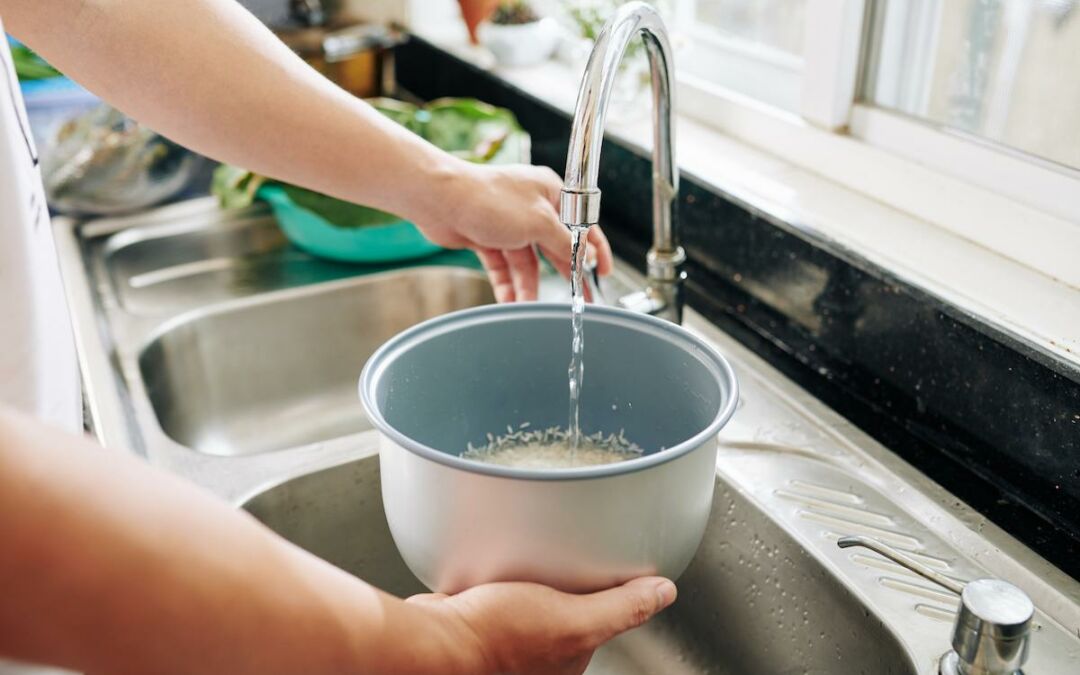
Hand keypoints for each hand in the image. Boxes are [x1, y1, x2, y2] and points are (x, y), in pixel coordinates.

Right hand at [407, 576, 676, 674]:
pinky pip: (497, 585)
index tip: (605, 563)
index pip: (599, 620)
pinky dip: (500, 569)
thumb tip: (664, 592)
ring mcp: (504, 636)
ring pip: (530, 594)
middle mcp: (536, 655)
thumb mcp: (574, 621)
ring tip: (532, 547)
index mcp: (566, 662)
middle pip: (564, 606)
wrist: (431, 640)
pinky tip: (499, 552)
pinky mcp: (475, 616)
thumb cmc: (496, 638)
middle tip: (563, 550)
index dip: (606, 591)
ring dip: (531, 572)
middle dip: (565, 578)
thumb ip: (622, 608)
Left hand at [416, 162, 613, 302]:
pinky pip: (504, 267)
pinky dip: (507, 284)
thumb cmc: (488, 197)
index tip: (603, 272)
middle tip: (576, 301)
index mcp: (550, 193)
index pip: (581, 225)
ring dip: (528, 285)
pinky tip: (510, 301)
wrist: (439, 199)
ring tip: (531, 306)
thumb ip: (566, 243)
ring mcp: (509, 224)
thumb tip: (585, 258)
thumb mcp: (539, 222)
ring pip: (526, 262)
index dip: (594, 250)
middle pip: (554, 248)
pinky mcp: (487, 237)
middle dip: (562, 276)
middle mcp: (531, 207)